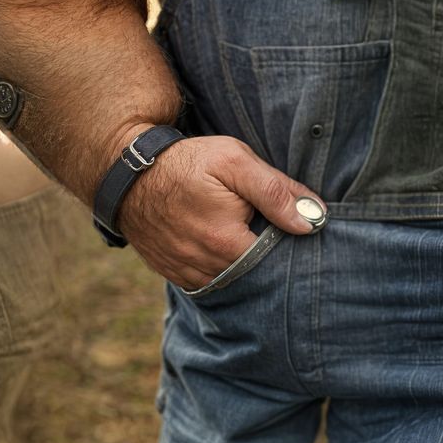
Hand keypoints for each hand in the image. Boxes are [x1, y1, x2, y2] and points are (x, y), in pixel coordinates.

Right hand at [114, 133, 327, 291]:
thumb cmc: (188, 162)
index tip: (290, 226)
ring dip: (241, 261)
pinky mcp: (172, 272)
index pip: (274, 258)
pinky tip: (221, 243)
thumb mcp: (236, 162)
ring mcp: (185, 273)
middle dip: (264, 254)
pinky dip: (218, 266)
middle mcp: (205, 267)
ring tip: (243, 232)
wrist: (129, 171)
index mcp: (226, 243)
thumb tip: (312, 219)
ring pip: (229, 279)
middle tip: (264, 225)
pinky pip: (205, 280)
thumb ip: (276, 191)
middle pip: (252, 272)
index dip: (286, 242)